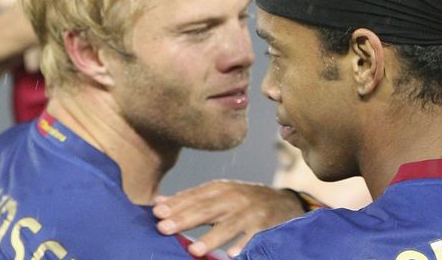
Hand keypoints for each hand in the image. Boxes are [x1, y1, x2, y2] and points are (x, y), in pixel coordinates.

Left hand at [153, 180, 305, 256]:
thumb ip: (190, 199)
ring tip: (194, 250)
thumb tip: (157, 203)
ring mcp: (251, 212)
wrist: (284, 202)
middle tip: (163, 228)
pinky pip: (253, 237)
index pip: (195, 196)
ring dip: (212, 238)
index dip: (176, 204)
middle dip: (185, 218)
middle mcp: (235, 198)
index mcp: (221, 189)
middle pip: (207, 209)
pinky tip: (232, 255)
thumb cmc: (243, 200)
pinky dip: (244, 245)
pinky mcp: (265, 226)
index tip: (156, 212)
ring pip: (229, 225)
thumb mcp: (219, 194)